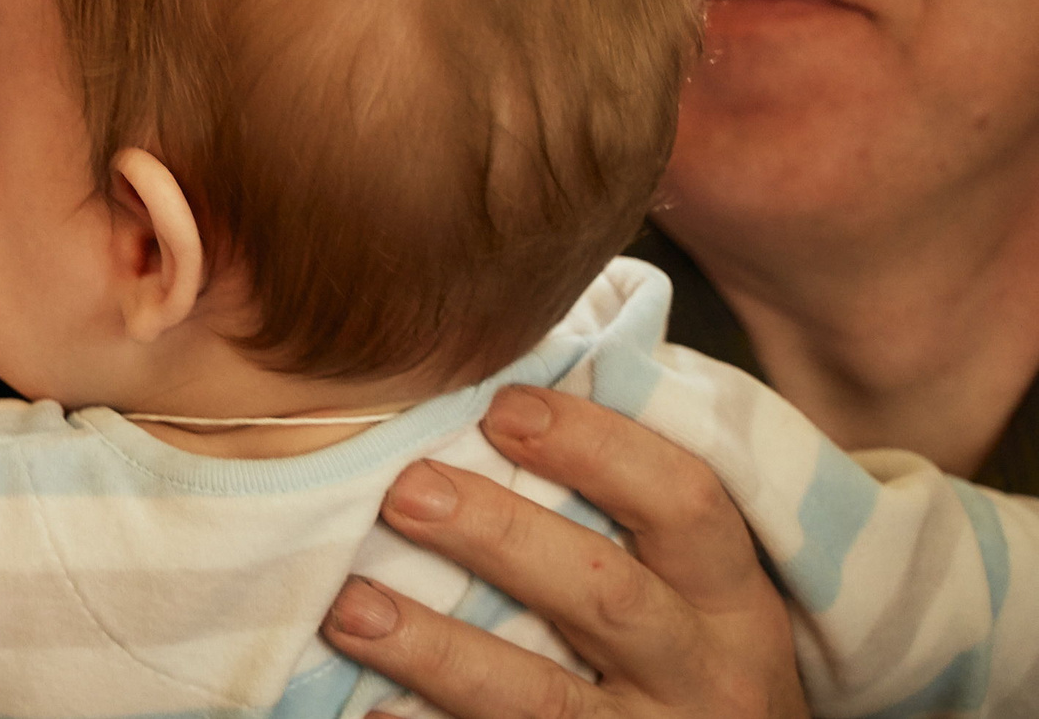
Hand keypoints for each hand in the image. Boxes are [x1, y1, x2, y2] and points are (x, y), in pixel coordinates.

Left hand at [323, 386, 807, 718]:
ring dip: (438, 649)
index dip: (596, 445)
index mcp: (732, 598)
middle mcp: (706, 673)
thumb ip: (629, 508)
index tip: (502, 405)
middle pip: (604, 594)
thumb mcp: (697, 592)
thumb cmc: (689, 661)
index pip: (684, 500)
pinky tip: (370, 709)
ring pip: (542, 698)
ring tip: (350, 608)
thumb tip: (507, 395)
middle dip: (499, 536)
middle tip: (403, 490)